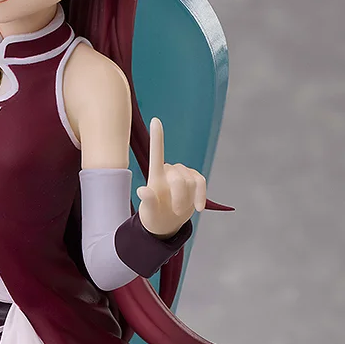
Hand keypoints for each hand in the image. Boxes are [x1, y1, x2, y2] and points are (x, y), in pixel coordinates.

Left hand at [136, 118, 206, 237]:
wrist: (167, 223)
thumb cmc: (154, 216)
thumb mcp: (149, 213)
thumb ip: (148, 201)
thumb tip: (142, 191)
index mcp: (155, 175)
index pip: (157, 153)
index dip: (158, 137)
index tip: (155, 120)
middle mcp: (169, 170)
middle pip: (179, 179)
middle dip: (178, 197)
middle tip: (175, 212)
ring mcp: (183, 173)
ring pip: (191, 182)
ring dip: (187, 199)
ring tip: (178, 210)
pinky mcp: (195, 179)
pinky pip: (202, 183)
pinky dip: (201, 196)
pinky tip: (198, 208)